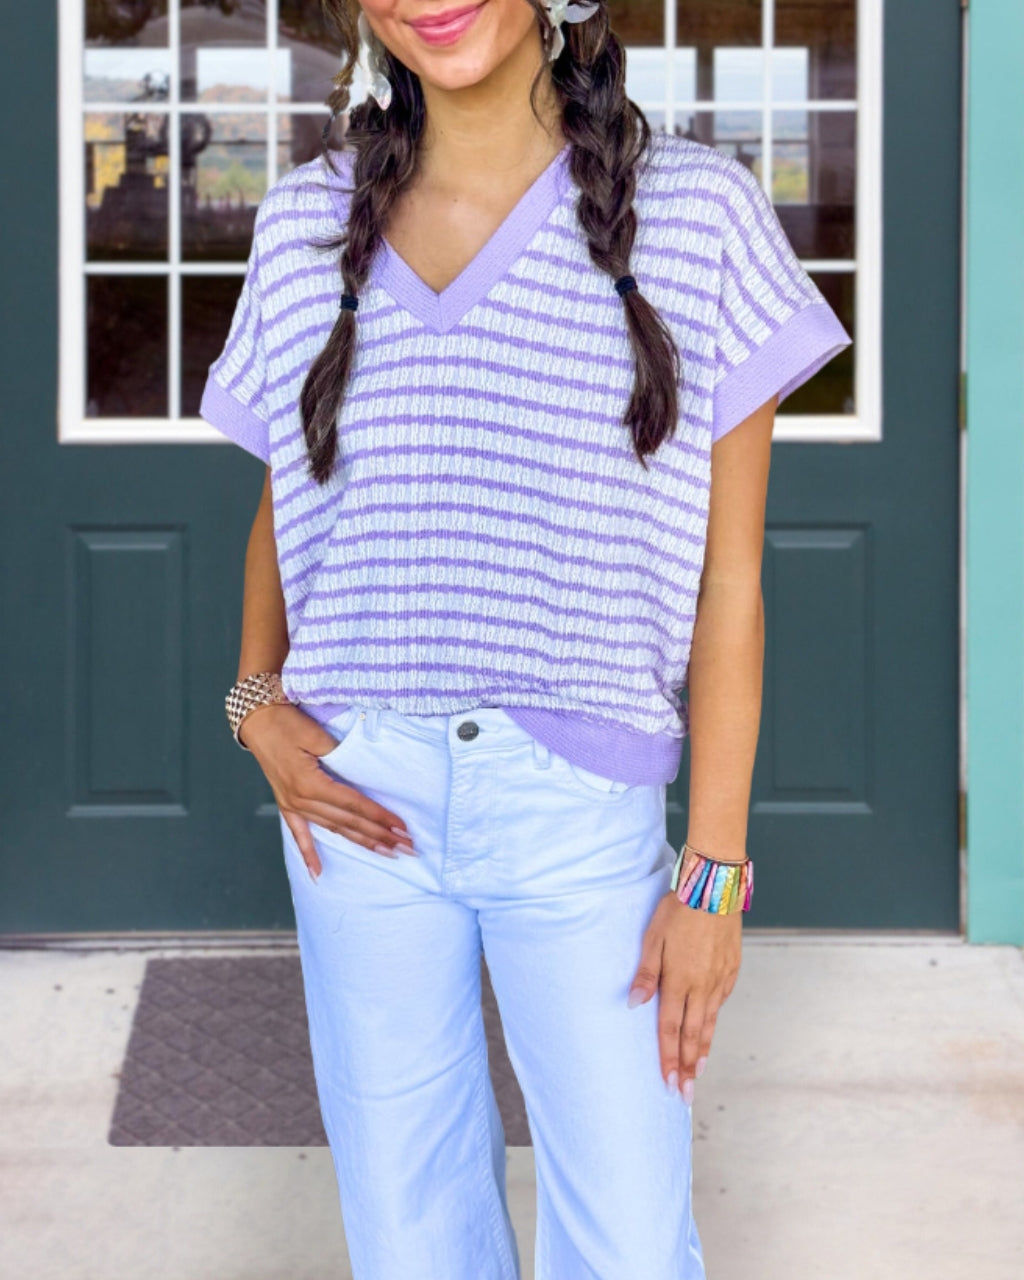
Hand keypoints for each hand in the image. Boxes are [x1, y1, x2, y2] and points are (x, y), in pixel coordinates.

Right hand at [239, 702, 415, 878]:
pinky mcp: (286, 804)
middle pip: (348, 822)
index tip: (402, 828)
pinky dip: (309, 854)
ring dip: (360, 842)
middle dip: (379, 835)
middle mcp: (302, 800)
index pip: (354, 805)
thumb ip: (341, 755)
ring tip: (386, 853)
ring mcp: (293, 805)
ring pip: (333, 829)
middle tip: (406, 847)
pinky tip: (318, 873)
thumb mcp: (316, 735)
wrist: (256, 721)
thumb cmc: (287, 723)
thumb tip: (364, 772)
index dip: (379, 817)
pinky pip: (299, 834)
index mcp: (311, 784)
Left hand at [627, 891, 742, 1101]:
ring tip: (698, 1074)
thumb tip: (634, 1005)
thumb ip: (645, 974)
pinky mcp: (732, 969)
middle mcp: (702, 986)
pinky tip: (709, 1031)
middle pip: (693, 1035)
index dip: (669, 1059)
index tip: (668, 1083)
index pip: (671, 1029)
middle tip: (684, 1095)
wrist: (714, 888)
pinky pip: (720, 1002)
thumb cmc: (678, 911)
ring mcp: (719, 979)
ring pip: (709, 1023)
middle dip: (687, 1068)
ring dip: (703, 1051)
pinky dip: (713, 1021)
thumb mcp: (653, 938)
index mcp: (679, 980)